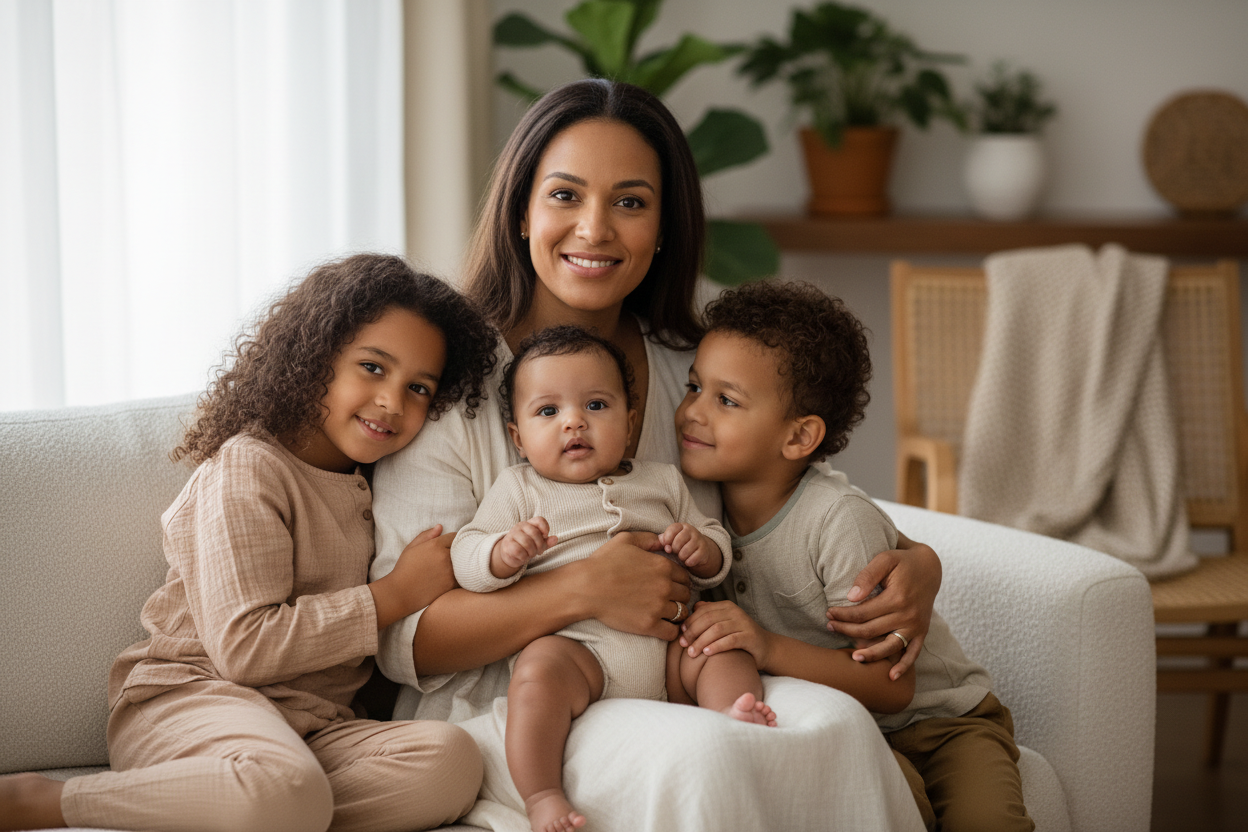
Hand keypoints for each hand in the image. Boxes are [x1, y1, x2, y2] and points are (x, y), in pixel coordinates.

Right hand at [370, 525, 456, 629]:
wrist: (400, 593)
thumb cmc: (404, 569)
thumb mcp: (411, 548)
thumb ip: (426, 535)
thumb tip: (440, 526)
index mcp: (435, 545)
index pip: (454, 536)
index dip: (452, 541)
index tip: (450, 545)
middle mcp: (444, 556)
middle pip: (461, 548)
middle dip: (458, 550)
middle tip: (454, 555)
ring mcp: (449, 571)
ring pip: (464, 562)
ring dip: (461, 563)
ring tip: (455, 566)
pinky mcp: (451, 584)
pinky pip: (462, 576)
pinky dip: (460, 576)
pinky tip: (453, 577)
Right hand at [494, 516, 556, 573]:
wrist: (508, 553)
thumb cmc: (525, 546)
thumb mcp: (537, 543)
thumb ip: (547, 541)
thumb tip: (555, 538)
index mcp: (529, 523)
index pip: (540, 520)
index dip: (545, 528)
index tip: (545, 537)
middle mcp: (520, 526)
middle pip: (535, 533)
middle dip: (540, 545)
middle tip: (539, 552)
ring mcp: (512, 535)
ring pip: (527, 543)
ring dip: (532, 552)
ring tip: (530, 554)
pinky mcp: (507, 545)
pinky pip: (519, 551)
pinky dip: (524, 557)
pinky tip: (523, 557)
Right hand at [576, 530, 691, 640]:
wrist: (586, 587)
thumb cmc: (603, 562)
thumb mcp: (626, 540)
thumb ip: (648, 539)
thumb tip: (663, 541)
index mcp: (663, 566)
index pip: (685, 576)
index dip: (678, 580)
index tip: (669, 584)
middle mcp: (665, 586)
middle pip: (686, 594)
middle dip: (678, 596)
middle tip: (666, 599)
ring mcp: (658, 607)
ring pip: (682, 613)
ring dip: (675, 613)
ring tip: (664, 613)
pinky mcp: (649, 625)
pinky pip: (672, 632)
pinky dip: (670, 630)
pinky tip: (660, 626)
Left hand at [660, 522, 708, 567]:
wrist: (700, 549)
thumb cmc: (681, 544)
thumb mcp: (671, 540)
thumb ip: (664, 540)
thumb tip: (665, 545)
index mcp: (682, 526)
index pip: (672, 529)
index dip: (667, 539)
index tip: (666, 545)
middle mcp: (692, 531)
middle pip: (678, 541)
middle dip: (674, 550)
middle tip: (676, 552)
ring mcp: (699, 540)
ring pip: (685, 551)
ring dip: (681, 557)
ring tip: (682, 557)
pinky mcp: (704, 550)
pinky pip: (693, 559)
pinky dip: (688, 562)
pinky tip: (688, 561)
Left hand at [678, 600, 770, 668]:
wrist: (765, 647)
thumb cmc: (739, 636)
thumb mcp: (724, 623)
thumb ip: (710, 615)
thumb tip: (693, 608)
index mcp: (726, 606)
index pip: (703, 611)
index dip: (690, 622)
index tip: (680, 634)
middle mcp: (735, 612)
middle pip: (708, 619)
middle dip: (693, 632)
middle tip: (683, 645)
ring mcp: (744, 624)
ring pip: (717, 629)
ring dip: (701, 641)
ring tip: (692, 653)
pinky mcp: (750, 637)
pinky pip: (730, 640)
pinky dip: (717, 646)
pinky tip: (707, 653)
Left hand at [825, 535, 940, 679]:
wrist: (930, 568)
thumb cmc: (902, 562)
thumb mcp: (885, 559)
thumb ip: (867, 575)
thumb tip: (851, 597)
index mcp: (896, 598)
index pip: (862, 613)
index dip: (843, 614)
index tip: (828, 612)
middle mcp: (907, 615)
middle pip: (870, 630)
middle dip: (847, 630)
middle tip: (829, 627)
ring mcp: (916, 626)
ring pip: (888, 646)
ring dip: (870, 654)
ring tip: (853, 658)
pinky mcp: (922, 632)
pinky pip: (913, 653)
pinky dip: (903, 666)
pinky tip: (891, 677)